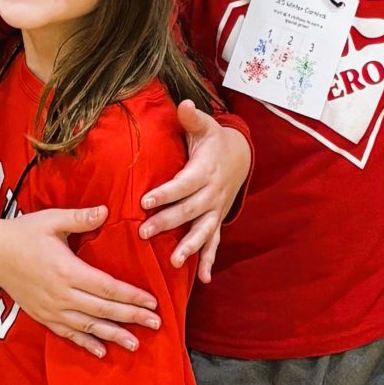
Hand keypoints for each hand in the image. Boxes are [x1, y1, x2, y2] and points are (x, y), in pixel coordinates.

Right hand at [0, 207, 160, 356]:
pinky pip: (67, 334)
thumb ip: (81, 218)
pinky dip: (85, 343)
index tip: (152, 302)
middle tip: (155, 324)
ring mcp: (51, 309)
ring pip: (88, 326)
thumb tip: (106, 211)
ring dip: (113, 335)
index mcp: (67, 269)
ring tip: (135, 344)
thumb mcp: (52, 219)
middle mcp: (61, 293)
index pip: (107, 286)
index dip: (131, 296)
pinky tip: (101, 351)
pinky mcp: (43, 316)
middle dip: (131, 317)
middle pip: (103, 309)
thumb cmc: (24, 233)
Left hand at [139, 103, 249, 279]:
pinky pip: (214, 243)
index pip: (183, 184)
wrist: (239, 157)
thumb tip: (184, 104)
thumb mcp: (204, 126)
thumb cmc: (213, 140)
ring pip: (203, 231)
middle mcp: (212, 193)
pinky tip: (204, 279)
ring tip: (175, 262)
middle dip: (167, 222)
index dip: (166, 193)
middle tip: (144, 233)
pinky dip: (210, 261)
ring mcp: (215, 210)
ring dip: (189, 247)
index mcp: (204, 171)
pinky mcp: (216, 221)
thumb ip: (192, 117)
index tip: (146, 201)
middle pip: (188, 211)